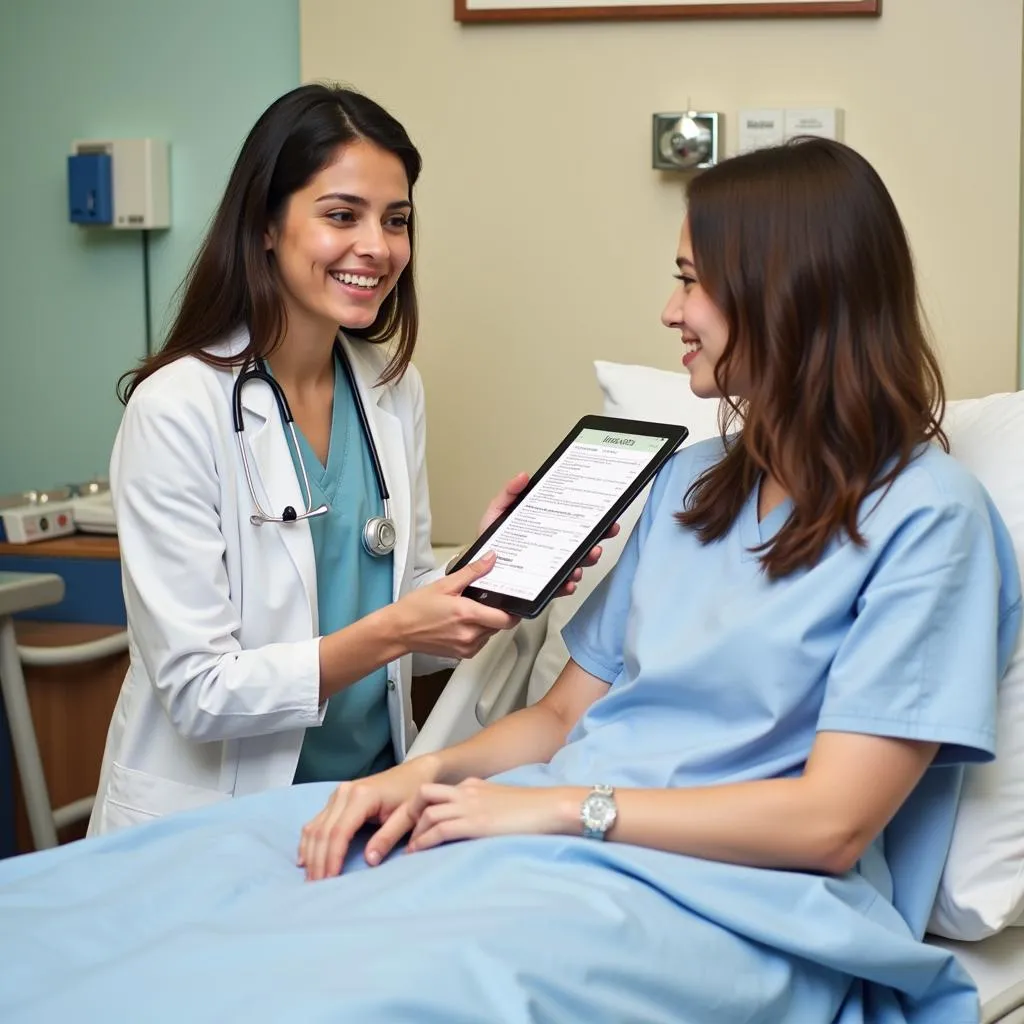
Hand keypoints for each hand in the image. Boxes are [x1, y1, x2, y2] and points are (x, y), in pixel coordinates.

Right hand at [298, 755, 441, 880]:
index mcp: (362, 796)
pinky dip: (308, 842)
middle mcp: (344, 793)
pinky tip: (304, 860)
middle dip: (318, 861)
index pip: (339, 832)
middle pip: (323, 832)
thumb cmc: (412, 794)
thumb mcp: (408, 816)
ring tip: (311, 879)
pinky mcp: (336, 798)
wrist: (414, 773)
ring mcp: (338, 794)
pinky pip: (316, 821)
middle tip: (316, 888)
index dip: (332, 858)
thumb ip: (388, 837)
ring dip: (310, 854)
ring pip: (315, 827)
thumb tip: (369, 861)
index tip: (329, 881)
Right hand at [391, 552, 518, 659]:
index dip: (512, 611)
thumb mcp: (445, 584)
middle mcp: (469, 634)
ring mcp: (466, 647)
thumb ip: (472, 572)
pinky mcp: (462, 655)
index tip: (511, 603)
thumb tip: (490, 560)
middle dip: (495, 613)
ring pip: (490, 634)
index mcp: (467, 615)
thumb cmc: (416, 608)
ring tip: (469, 611)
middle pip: (498, 626)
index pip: (505, 619)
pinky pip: (479, 643)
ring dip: (486, 623)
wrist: (399, 630)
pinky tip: (463, 623)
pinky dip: (477, 633)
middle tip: (484, 602)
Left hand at [404, 779, 572, 852]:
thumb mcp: (502, 804)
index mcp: (473, 786)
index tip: (411, 826)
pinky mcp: (476, 822)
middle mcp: (467, 791)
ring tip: (407, 850)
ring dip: (412, 832)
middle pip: (423, 794)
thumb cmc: (534, 810)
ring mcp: (470, 806)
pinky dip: (424, 841)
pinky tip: (417, 853)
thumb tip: (474, 825)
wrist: (551, 807)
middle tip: (401, 835)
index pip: (435, 792)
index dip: (418, 808)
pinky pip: (440, 829)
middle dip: (407, 814)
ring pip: (427, 811)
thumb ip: (484, 808)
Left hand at [478, 474, 620, 598]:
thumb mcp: (496, 513)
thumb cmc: (489, 543)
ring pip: (575, 566)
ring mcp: (549, 569)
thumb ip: (508, 494)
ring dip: (584, 564)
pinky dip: (566, 586)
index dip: (594, 520)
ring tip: (583, 561)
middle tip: (601, 538)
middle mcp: (552, 549)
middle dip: (596, 542)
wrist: (477, 572)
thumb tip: (523, 476)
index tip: (606, 517)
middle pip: (582, 545)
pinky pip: (558, 587)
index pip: (575, 523)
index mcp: (547, 528)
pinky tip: (567, 583)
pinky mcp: (541, 587)